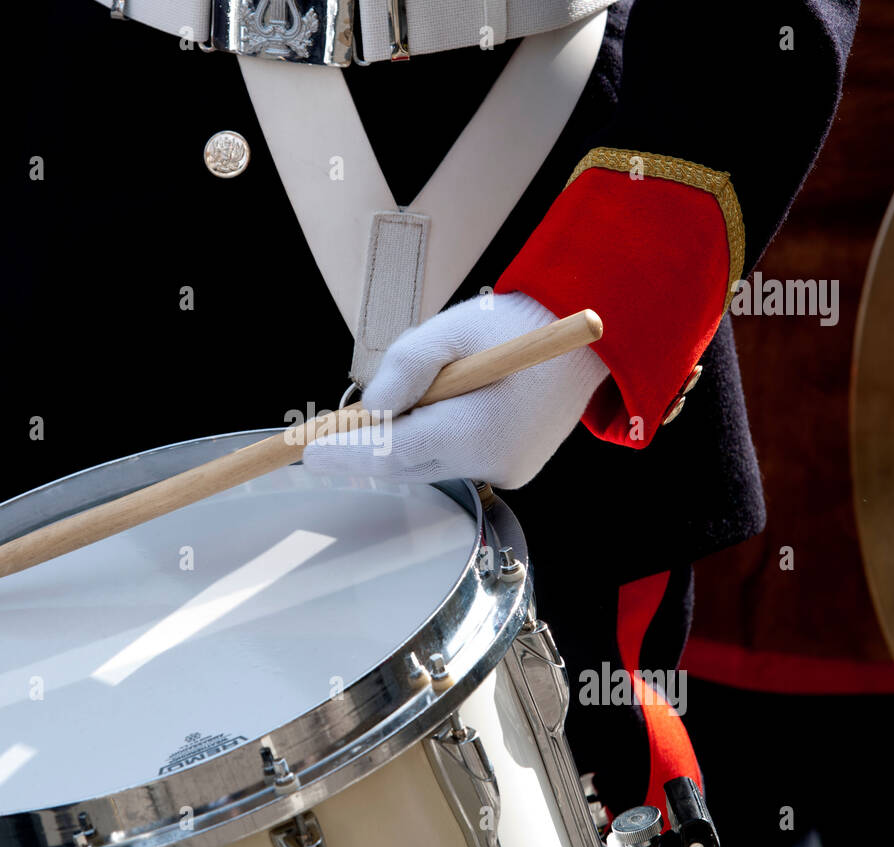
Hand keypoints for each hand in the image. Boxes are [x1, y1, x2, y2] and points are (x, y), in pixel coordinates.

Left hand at [304, 292, 609, 487]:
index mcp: (475, 428)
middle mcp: (491, 461)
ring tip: (422, 396)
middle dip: (373, 444)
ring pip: (430, 465)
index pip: (392, 453)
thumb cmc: (519, 326)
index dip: (347, 454)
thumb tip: (371, 408)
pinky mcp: (514, 472)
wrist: (583, 342)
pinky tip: (453, 408)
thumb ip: (405, 367)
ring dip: (410, 439)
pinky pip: (459, 463)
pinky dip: (442, 442)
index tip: (310, 453)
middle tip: (337, 427)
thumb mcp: (451, 328)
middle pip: (407, 464)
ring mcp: (506, 472)